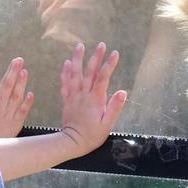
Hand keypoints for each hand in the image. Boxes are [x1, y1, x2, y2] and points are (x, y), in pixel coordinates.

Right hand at [0, 57, 34, 137]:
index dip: (9, 73)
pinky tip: (31, 94)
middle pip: (7, 88)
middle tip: (20, 60)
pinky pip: (20, 114)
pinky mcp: (14, 126)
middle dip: (14, 73)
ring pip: (14, 98)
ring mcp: (7, 117)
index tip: (15, 62)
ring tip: (25, 71)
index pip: (0, 85)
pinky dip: (26, 104)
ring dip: (20, 84)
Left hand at [60, 42, 126, 156]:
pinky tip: (67, 63)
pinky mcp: (67, 101)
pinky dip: (65, 73)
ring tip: (80, 46)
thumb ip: (114, 107)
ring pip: (75, 75)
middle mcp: (83, 95)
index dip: (109, 64)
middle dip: (96, 57)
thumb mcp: (107, 125)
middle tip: (101, 44)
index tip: (115, 53)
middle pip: (89, 72)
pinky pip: (65, 84)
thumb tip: (122, 92)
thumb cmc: (92, 136)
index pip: (103, 78)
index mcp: (95, 100)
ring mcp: (74, 97)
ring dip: (77, 59)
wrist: (71, 143)